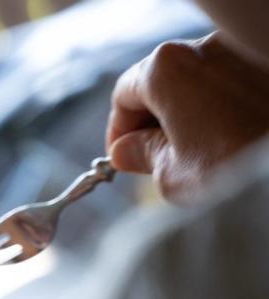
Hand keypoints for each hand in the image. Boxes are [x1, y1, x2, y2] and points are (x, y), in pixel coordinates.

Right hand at [106, 33, 268, 202]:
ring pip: (197, 84)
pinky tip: (224, 141)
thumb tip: (127, 151)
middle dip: (152, 121)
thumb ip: (142, 156)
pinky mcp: (266, 69)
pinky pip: (229, 86)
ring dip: (186, 115)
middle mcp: (204, 49)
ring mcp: (240, 54)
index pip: (124, 94)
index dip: (118, 130)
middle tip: (153, 158)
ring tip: (193, 153)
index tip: (122, 155)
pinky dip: (218, 109)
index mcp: (168, 68)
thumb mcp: (171, 173)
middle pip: (161, 84)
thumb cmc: (233, 170)